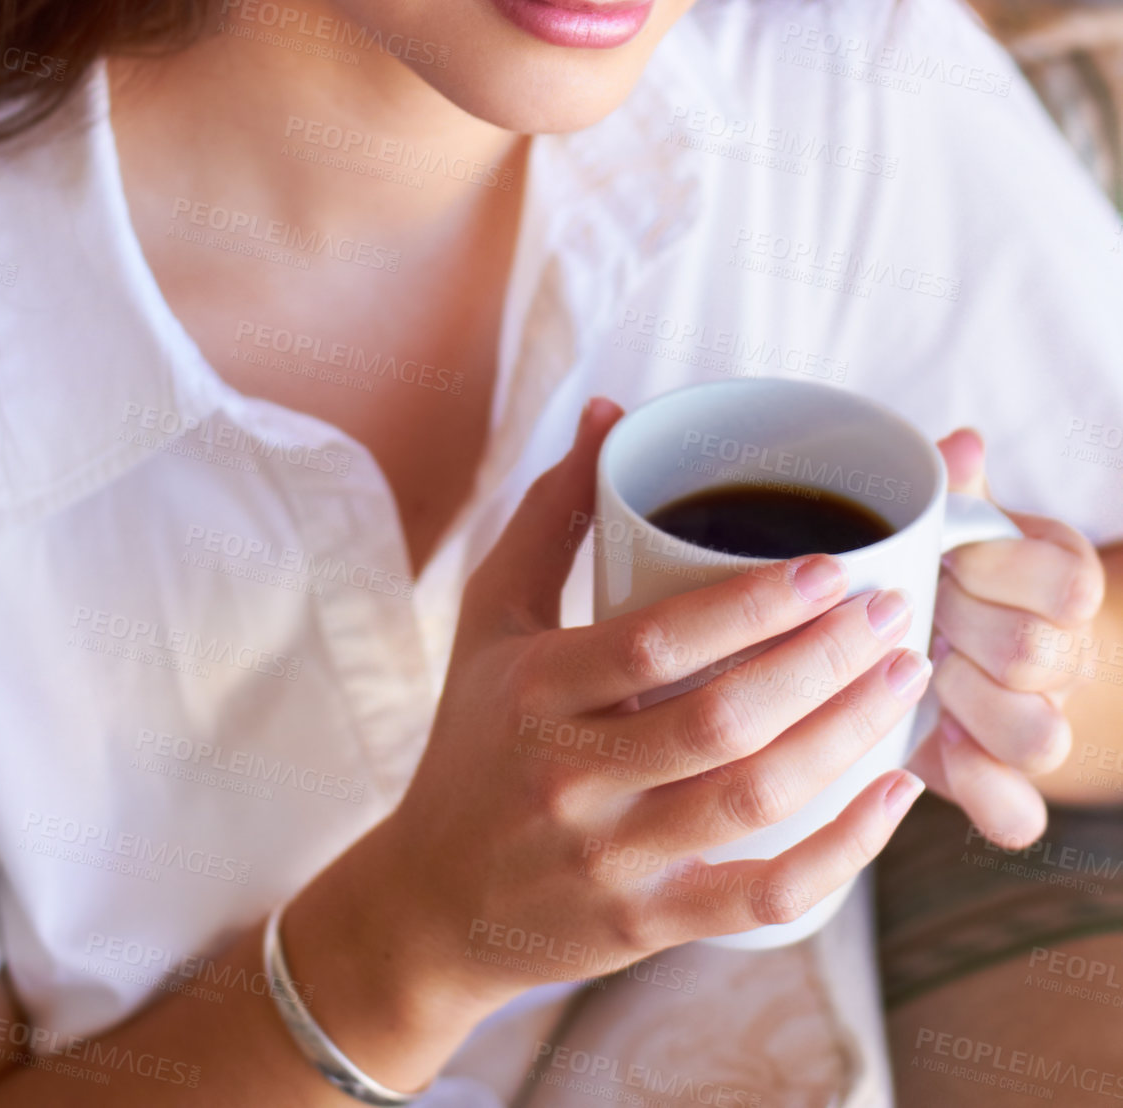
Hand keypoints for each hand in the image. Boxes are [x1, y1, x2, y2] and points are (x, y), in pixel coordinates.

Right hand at [372, 397, 928, 1018]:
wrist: (431, 905)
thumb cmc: (475, 739)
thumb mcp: (491, 617)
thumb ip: (551, 514)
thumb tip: (609, 411)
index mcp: (534, 691)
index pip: (652, 644)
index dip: (749, 605)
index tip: (830, 565)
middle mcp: (571, 779)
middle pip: (720, 721)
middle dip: (823, 663)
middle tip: (892, 613)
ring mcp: (612, 860)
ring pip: (753, 802)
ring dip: (846, 736)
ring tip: (905, 676)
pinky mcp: (648, 925)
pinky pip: (764, 899)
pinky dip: (842, 851)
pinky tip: (894, 792)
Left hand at [907, 428, 1104, 845]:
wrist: (957, 638)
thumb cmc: (948, 565)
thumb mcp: (953, 518)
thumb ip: (953, 486)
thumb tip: (959, 443)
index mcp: (1062, 579)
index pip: (1069, 583)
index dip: (995, 570)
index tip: (942, 557)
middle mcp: (1067, 656)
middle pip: (1040, 655)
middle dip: (960, 628)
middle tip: (913, 612)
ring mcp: (1042, 724)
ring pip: (1040, 739)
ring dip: (967, 706)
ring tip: (920, 677)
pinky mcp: (1005, 786)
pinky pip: (1017, 815)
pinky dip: (977, 790)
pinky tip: (937, 748)